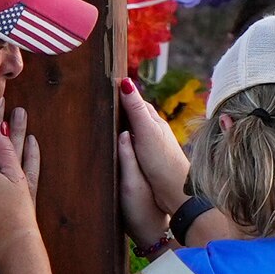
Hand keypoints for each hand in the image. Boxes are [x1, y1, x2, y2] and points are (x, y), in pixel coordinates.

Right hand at [119, 82, 188, 246]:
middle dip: (119, 109)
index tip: (105, 88)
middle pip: (134, 115)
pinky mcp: (147, 161)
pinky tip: (115, 147)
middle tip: (100, 104)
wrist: (174, 191)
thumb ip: (135, 108)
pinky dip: (122, 142)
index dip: (121, 95)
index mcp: (153, 120)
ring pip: (132, 131)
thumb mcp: (146, 131)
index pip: (135, 101)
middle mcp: (153, 131)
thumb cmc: (162, 160)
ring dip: (120, 126)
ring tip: (103, 124)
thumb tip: (125, 82)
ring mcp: (151, 146)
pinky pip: (132, 145)